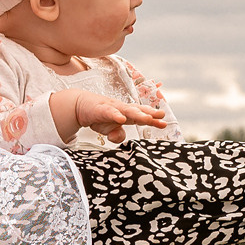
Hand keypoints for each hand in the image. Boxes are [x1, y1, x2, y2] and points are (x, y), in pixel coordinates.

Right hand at [53, 90, 168, 142]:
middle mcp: (121, 109)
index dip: (153, 120)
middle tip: (161, 117)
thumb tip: (120, 138)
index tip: (164, 124)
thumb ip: (117, 135)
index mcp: (126, 114)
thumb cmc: (99, 116)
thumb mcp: (109, 130)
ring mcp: (111, 108)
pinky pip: (109, 112)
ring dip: (138, 114)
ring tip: (148, 118)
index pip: (142, 116)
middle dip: (150, 114)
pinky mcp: (100, 109)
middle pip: (138, 111)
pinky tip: (121, 119)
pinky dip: (115, 115)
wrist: (80, 105)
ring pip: (127, 110)